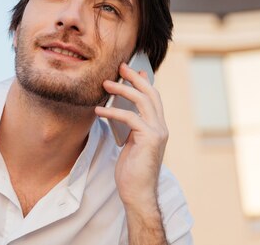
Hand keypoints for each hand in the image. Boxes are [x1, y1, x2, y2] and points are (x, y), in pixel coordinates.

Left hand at [94, 62, 168, 209]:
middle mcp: (161, 126)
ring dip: (123, 89)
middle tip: (120, 66)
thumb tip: (119, 110)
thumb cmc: (132, 170)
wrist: (138, 192)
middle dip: (135, 78)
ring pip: (142, 101)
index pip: (153, 98)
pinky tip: (98, 111)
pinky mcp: (149, 138)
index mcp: (157, 127)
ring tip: (105, 84)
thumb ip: (130, 127)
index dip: (144, 82)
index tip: (132, 69)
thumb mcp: (130, 143)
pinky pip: (130, 117)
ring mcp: (157, 132)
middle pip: (150, 93)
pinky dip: (113, 111)